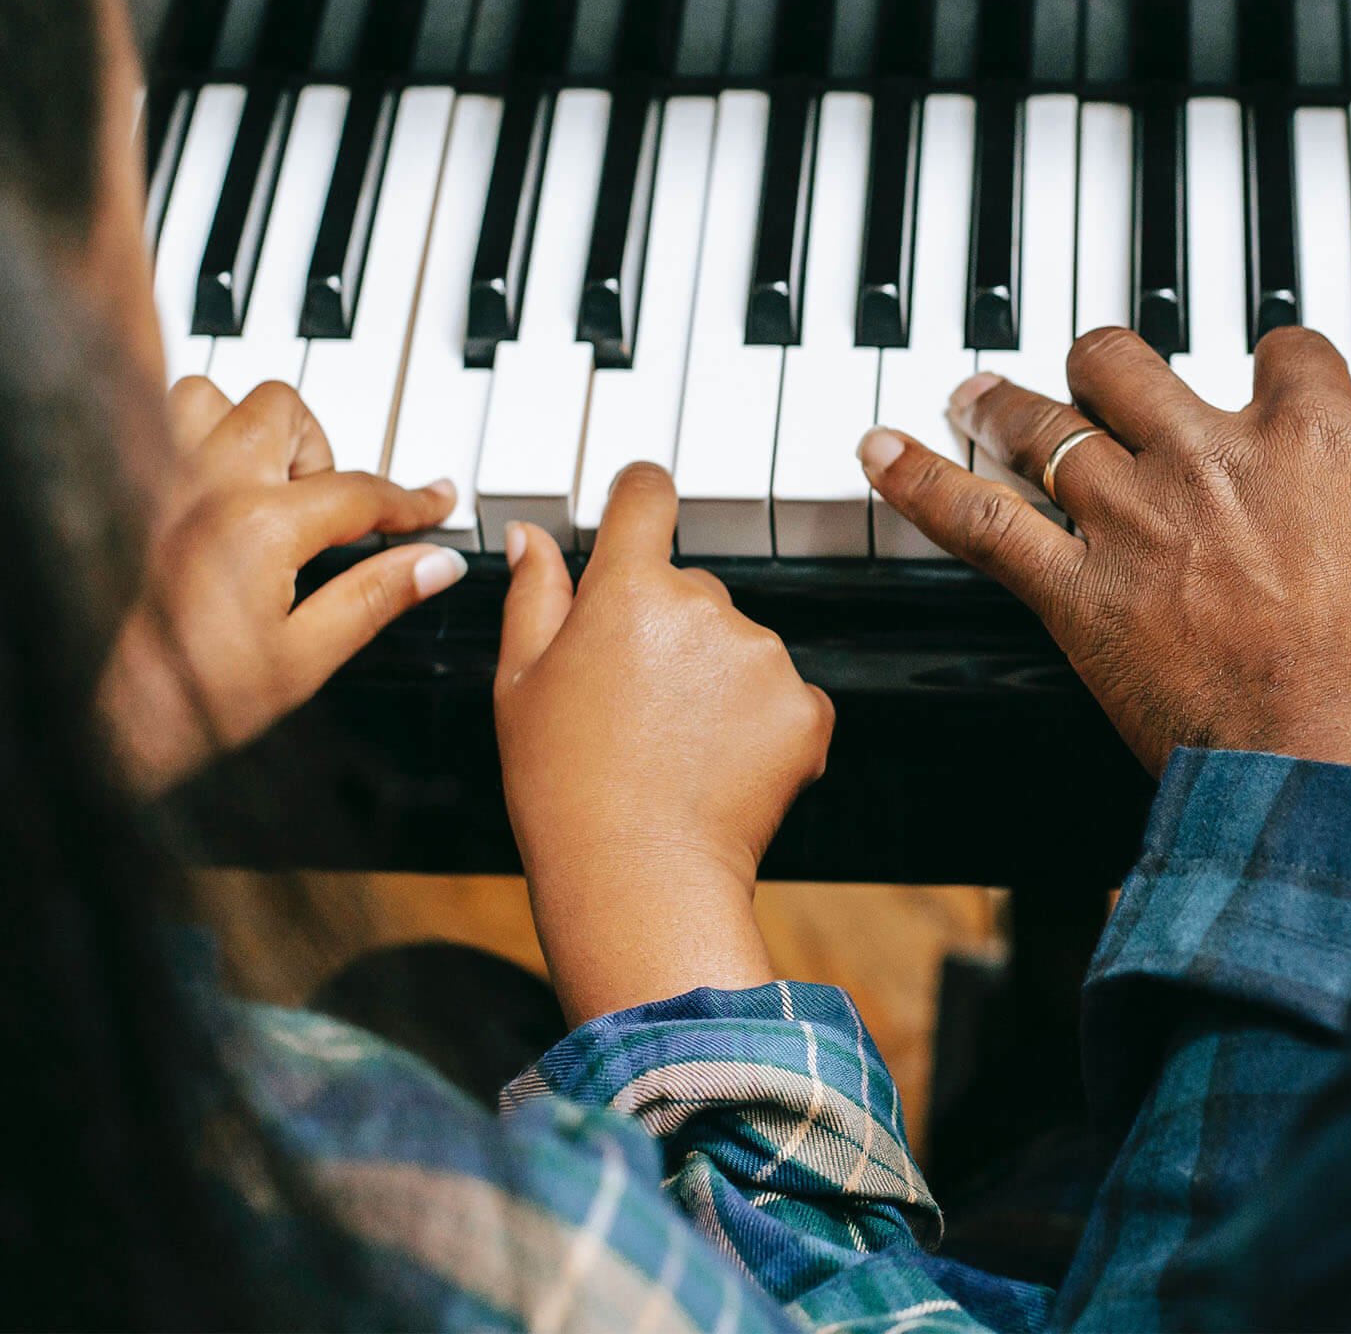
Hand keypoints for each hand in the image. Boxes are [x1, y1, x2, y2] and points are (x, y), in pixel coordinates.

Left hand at [100, 378, 465, 791]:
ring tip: (269, 486)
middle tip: (331, 511)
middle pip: (288, 413)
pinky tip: (215, 487)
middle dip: (324, 455)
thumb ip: (375, 597)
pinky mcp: (124, 492)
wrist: (105, 723)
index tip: (435, 502)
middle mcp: (203, 486)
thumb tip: (435, 565)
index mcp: (258, 527)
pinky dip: (197, 435)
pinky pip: (159, 424)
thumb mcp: (305, 658)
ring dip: (255, 431)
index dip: (410, 500)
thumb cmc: (189, 701)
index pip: (360, 492)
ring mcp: (155, 481)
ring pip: (216, 399)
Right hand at [496, 463, 833, 1022]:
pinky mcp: (808, 708)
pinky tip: (718, 763)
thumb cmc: (565, 786)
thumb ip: (533, 594)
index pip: (647, 494)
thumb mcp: (520, 682)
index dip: (640, 498)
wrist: (637, 878)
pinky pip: (785, 693)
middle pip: (694, 584)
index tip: (639, 507)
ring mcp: (764, 656)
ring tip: (674, 742)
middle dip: (669, 624)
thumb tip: (532, 537)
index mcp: (629, 588)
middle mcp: (706, 606)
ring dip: (717, 674)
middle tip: (634, 698)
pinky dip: (760, 721)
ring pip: (740, 641)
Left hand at [859, 326, 1350, 789]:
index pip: (1288, 352)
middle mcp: (1211, 460)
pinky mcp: (1080, 593)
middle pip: (1130, 366)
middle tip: (1084, 374)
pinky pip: (980, 519)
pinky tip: (878, 452)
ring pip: (1045, 423)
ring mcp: (1135, 520)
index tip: (1265, 373)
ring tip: (972, 393)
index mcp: (1317, 443)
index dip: (1272, 360)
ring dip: (1002, 402)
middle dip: (1102, 363)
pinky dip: (921, 481)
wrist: (1350, 770)